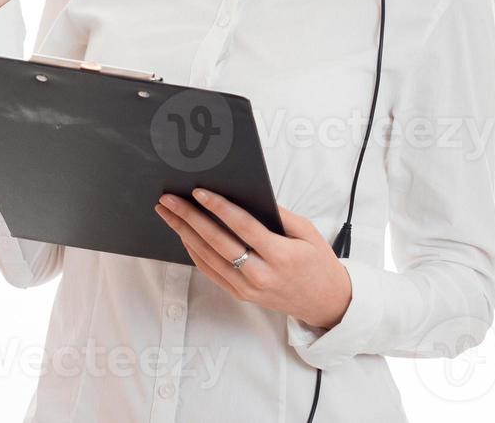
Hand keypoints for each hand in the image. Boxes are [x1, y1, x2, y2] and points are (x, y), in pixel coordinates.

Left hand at [155, 190, 352, 330]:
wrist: (326, 302)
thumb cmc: (318, 263)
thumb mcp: (308, 232)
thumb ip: (280, 214)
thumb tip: (249, 196)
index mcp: (280, 255)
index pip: (243, 227)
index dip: (219, 208)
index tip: (199, 192)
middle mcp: (261, 274)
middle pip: (217, 242)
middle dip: (189, 218)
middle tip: (169, 200)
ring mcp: (248, 288)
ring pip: (208, 258)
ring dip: (184, 233)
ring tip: (168, 214)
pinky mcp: (241, 295)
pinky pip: (211, 272)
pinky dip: (194, 253)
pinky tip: (184, 236)